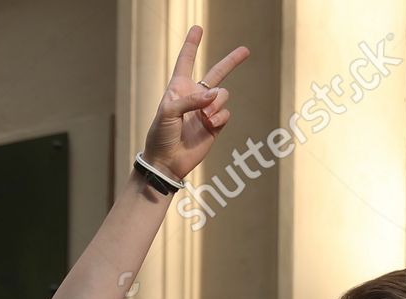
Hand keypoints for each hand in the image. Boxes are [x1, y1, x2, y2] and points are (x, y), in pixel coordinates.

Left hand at [142, 26, 249, 181]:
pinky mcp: (215, 125)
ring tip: (204, 118)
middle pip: (217, 73)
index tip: (197, 28)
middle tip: (245, 50)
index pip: (186, 61)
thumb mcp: (168, 112)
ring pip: (223, 95)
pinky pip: (226, 113)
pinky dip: (219, 117)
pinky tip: (209, 125)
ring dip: (216, 104)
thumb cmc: (160, 135)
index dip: (192, 44)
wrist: (167, 162)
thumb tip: (214, 96)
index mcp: (179, 88)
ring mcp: (206, 110)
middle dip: (232, 61)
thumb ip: (190, 100)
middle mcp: (194, 96)